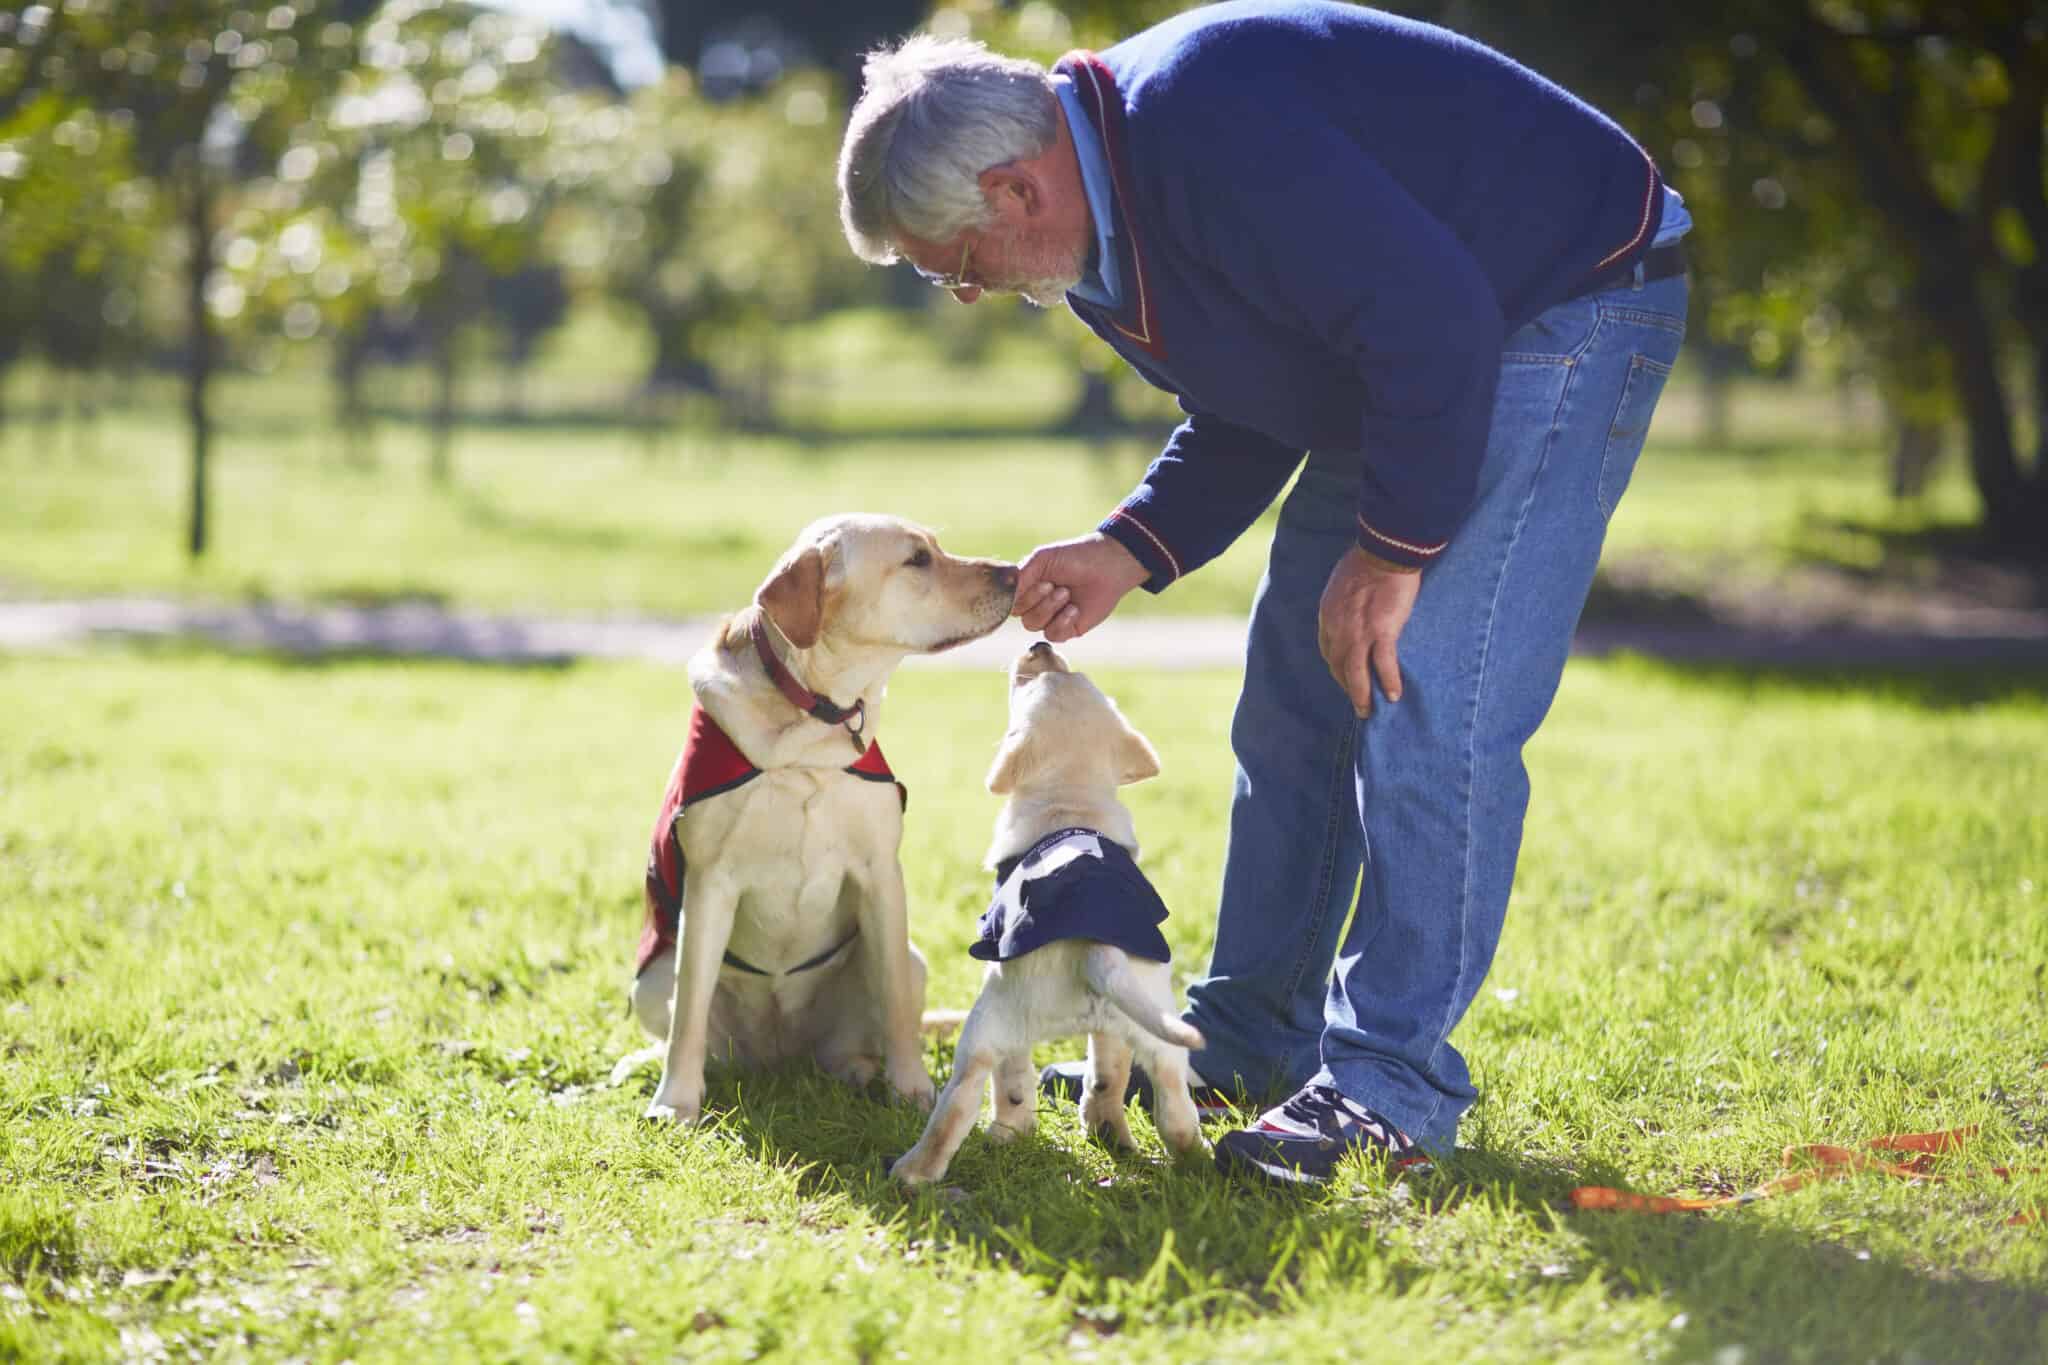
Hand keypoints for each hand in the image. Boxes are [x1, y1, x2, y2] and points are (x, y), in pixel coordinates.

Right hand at [1013, 533, 1149, 641]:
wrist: (1107, 566)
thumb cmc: (1074, 557)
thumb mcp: (1042, 559)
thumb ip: (1021, 576)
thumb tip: (1005, 596)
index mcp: (1028, 586)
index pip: (1009, 602)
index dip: (1019, 597)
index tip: (1036, 582)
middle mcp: (1037, 603)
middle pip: (1022, 617)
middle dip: (1038, 600)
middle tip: (1055, 585)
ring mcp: (1052, 617)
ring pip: (1034, 626)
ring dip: (1050, 609)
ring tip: (1066, 593)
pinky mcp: (1068, 629)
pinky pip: (1053, 635)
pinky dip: (1062, 621)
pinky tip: (1074, 608)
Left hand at [1318, 545, 1421, 716]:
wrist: (1384, 551)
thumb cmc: (1367, 561)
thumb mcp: (1343, 583)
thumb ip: (1345, 602)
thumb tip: (1353, 609)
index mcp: (1328, 615)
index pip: (1328, 650)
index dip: (1336, 667)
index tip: (1344, 676)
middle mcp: (1337, 628)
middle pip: (1338, 666)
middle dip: (1346, 686)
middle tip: (1357, 702)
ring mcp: (1358, 632)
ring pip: (1355, 673)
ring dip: (1361, 695)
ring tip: (1368, 711)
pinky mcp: (1382, 632)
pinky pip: (1384, 665)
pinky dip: (1388, 682)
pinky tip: (1394, 695)